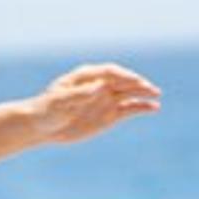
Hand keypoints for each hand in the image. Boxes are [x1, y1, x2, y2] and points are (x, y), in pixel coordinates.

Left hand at [32, 64, 161, 144]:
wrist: (42, 127)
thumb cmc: (47, 110)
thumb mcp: (59, 102)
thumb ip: (79, 94)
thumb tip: (99, 86)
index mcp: (86, 77)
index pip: (109, 72)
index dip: (122, 76)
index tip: (134, 81)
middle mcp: (99, 85)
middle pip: (122, 81)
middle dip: (137, 83)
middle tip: (151, 88)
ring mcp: (105, 99)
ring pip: (128, 93)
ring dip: (143, 93)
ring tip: (156, 95)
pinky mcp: (108, 115)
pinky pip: (128, 109)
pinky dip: (141, 107)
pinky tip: (153, 108)